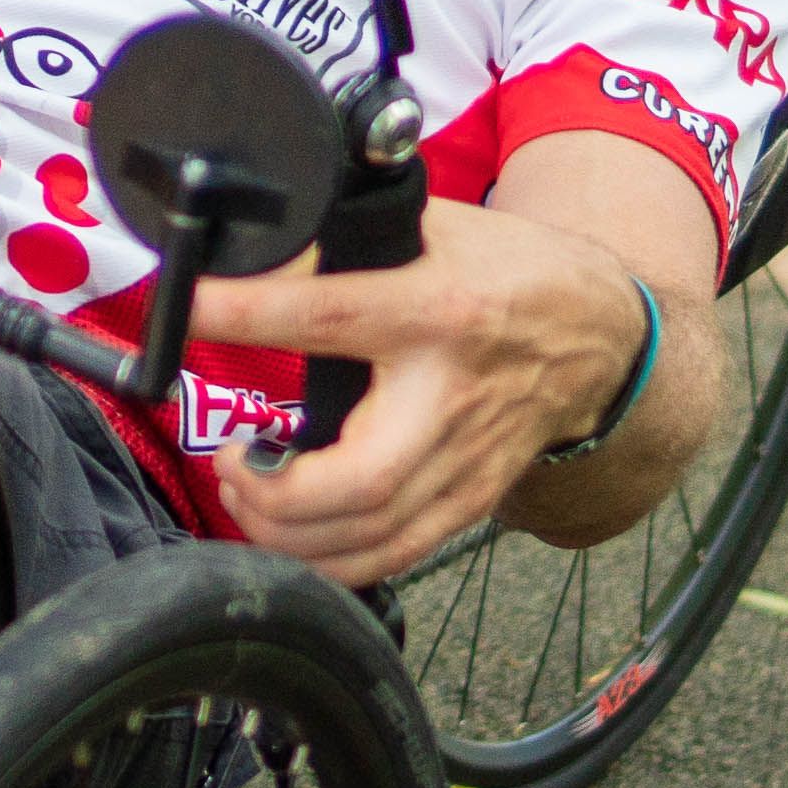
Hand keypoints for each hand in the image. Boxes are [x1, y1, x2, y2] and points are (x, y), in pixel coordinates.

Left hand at [178, 200, 650, 587]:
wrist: (603, 334)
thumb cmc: (510, 272)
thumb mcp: (434, 228)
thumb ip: (349, 241)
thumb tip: (249, 243)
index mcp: (438, 309)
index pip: (330, 313)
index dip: (248, 314)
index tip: (184, 309)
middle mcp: (451, 396)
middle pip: (358, 479)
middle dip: (271, 488)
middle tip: (229, 458)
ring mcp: (465, 462)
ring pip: (366, 534)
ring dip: (282, 529)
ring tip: (245, 487)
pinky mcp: (470, 502)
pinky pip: (388, 556)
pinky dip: (324, 559)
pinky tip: (284, 530)